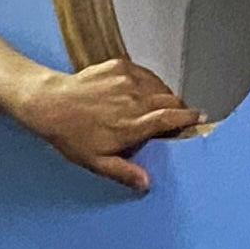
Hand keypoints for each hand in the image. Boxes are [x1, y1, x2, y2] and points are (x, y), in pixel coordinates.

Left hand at [14, 56, 201, 192]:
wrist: (50, 103)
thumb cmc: (71, 134)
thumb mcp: (96, 161)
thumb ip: (124, 172)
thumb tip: (147, 183)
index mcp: (131, 125)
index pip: (171, 118)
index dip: (189, 118)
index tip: (200, 120)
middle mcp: (133, 100)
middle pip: (171, 101)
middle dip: (178, 109)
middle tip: (177, 118)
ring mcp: (127, 80)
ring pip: (160, 87)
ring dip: (163, 97)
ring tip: (155, 108)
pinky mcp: (120, 65)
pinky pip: (145, 74)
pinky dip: (148, 83)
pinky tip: (138, 94)